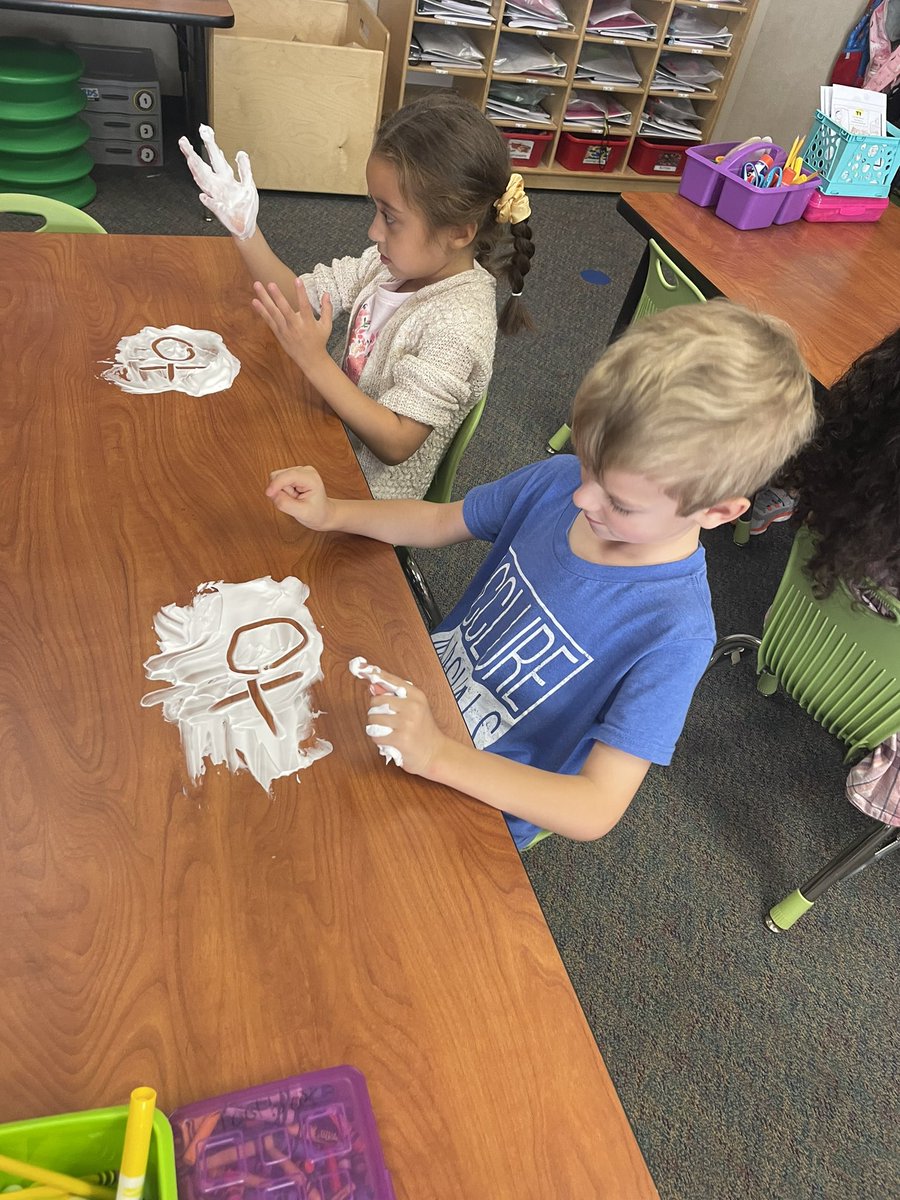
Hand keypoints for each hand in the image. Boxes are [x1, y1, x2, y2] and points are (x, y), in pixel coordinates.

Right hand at [178, 124, 258, 239]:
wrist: (246, 225)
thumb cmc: (245, 206)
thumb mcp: (248, 184)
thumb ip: (244, 169)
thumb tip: (241, 153)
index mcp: (225, 178)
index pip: (215, 157)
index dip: (210, 144)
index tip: (204, 130)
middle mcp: (218, 186)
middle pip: (203, 167)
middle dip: (193, 154)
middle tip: (184, 142)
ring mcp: (218, 197)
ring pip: (204, 183)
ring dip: (197, 172)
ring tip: (190, 160)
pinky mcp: (221, 211)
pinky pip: (213, 205)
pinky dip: (209, 201)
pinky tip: (203, 196)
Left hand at [252, 279, 332, 374]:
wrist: (310, 360)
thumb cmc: (319, 341)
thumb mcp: (327, 326)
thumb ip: (327, 309)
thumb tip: (326, 293)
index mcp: (308, 323)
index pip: (305, 306)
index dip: (301, 293)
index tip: (297, 280)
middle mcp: (295, 326)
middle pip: (285, 309)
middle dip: (277, 296)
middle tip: (271, 283)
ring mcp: (285, 330)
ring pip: (273, 313)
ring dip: (264, 299)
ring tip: (257, 285)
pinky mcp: (279, 333)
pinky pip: (269, 320)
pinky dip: (262, 311)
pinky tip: (255, 301)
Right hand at [266, 466, 335, 530]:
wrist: (323, 513)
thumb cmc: (316, 513)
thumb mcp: (302, 513)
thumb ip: (285, 504)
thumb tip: (271, 494)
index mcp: (311, 478)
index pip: (288, 475)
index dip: (276, 484)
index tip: (268, 494)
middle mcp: (305, 470)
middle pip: (279, 476)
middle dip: (280, 491)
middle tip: (294, 502)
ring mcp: (298, 471)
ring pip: (276, 478)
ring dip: (281, 492)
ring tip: (294, 499)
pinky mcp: (292, 474)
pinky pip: (277, 481)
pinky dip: (281, 491)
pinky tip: (292, 496)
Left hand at [357, 667, 447, 776]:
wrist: (435, 752)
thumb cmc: (423, 729)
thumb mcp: (414, 707)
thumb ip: (395, 695)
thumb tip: (373, 685)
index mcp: (416, 695)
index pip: (390, 680)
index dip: (375, 675)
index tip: (361, 669)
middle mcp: (412, 706)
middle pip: (376, 700)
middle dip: (375, 710)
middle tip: (385, 718)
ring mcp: (406, 722)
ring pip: (373, 718)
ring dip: (375, 726)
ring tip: (387, 730)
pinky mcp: (400, 738)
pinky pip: (376, 734)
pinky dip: (378, 738)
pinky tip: (388, 739)